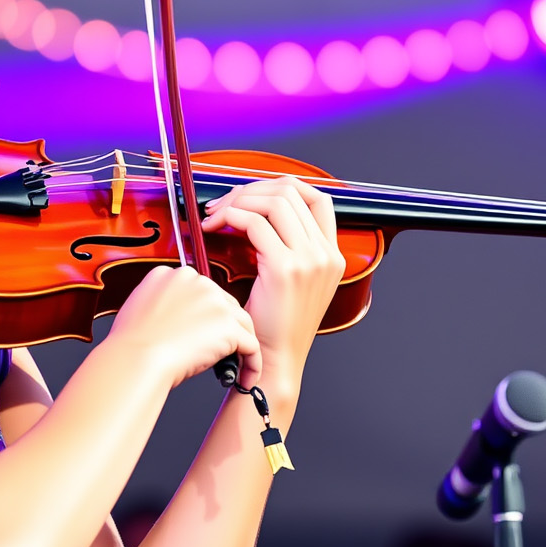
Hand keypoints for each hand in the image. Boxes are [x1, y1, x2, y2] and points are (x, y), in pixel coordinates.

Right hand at [109, 265, 260, 389]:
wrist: (135, 358)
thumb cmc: (132, 342)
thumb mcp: (139, 305)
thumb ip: (160, 300)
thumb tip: (172, 314)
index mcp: (174, 275)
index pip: (202, 291)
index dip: (205, 314)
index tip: (202, 332)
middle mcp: (197, 282)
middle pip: (225, 304)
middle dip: (224, 328)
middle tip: (219, 351)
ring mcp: (216, 302)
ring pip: (241, 323)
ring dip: (241, 345)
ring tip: (236, 366)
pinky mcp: (228, 326)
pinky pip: (251, 346)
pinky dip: (251, 364)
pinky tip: (244, 378)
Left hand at [202, 177, 345, 385]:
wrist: (273, 361)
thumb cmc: (273, 325)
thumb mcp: (293, 281)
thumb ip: (288, 246)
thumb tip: (256, 210)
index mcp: (332, 254)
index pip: (317, 196)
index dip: (281, 186)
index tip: (251, 194)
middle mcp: (326, 253)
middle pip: (291, 192)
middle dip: (251, 189)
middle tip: (222, 203)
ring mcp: (310, 260)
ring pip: (273, 201)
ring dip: (238, 200)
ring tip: (216, 214)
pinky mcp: (285, 268)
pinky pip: (254, 222)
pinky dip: (230, 216)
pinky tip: (213, 227)